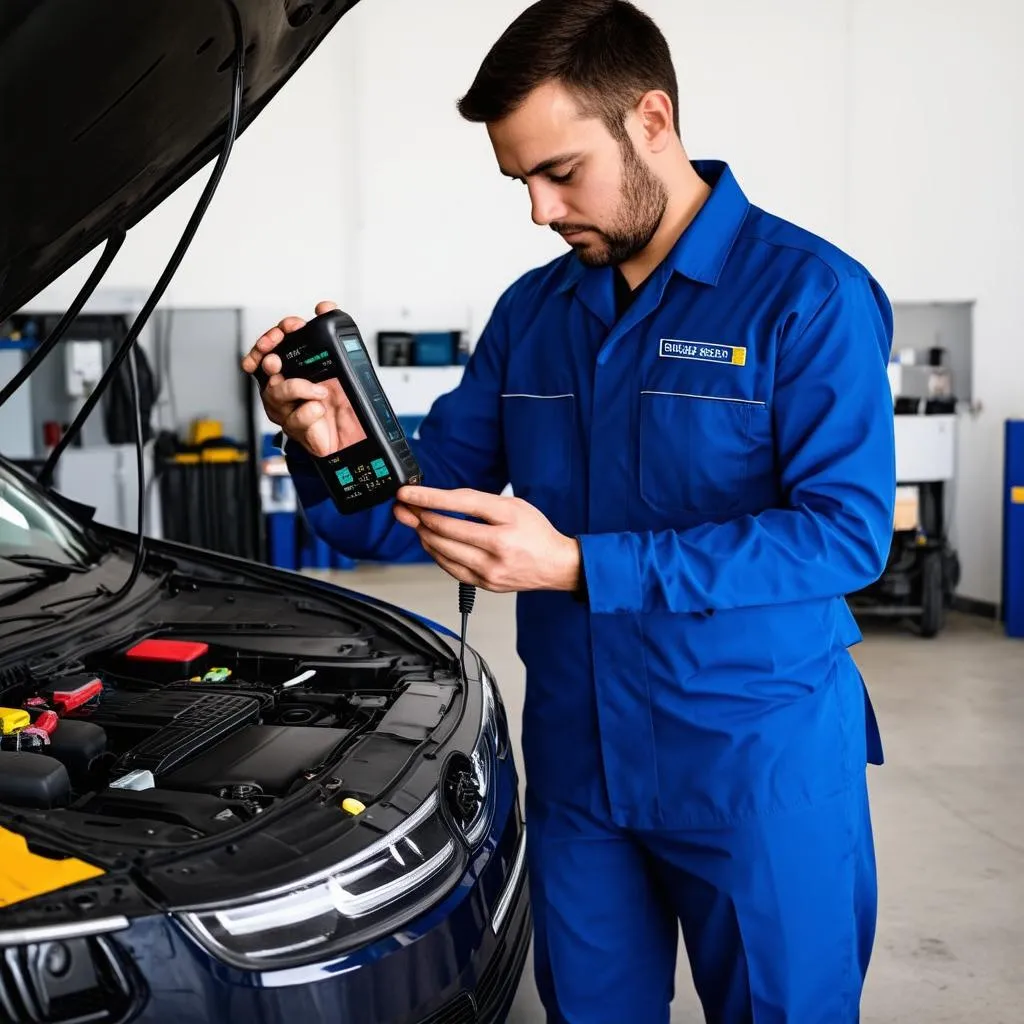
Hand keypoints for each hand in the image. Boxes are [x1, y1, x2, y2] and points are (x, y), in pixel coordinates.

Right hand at [241, 300, 365, 457]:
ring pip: (277, 392)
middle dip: (269, 354)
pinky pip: (299, 416)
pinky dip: (312, 411)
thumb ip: (330, 331)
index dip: (273, 336)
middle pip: (264, 365)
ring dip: (299, 387)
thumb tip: (325, 306)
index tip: (288, 329)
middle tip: (278, 355)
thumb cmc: (336, 398)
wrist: (348, 434)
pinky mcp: (295, 427)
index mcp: (288, 368)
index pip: (269, 346)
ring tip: (320, 390)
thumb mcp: (338, 361)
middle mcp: (281, 386)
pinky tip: (321, 408)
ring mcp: (285, 407)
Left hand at [394, 486, 580, 592]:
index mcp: (508, 520)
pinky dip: (435, 552)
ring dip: (423, 534)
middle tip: (404, 507)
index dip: (428, 498)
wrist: (556, 566)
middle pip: (446, 529)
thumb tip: (441, 501)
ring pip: (443, 550)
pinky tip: (430, 542)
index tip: (408, 493)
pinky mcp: (484, 584)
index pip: (460, 504)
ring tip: (414, 522)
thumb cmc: (536, 533)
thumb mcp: (513, 506)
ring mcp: (490, 569)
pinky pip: (449, 567)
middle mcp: (499, 546)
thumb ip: (478, 502)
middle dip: (419, 515)